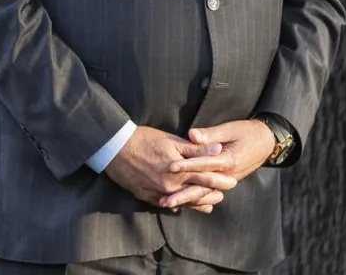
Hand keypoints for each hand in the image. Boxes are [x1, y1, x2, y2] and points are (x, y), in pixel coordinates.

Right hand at [101, 126, 237, 213]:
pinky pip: (168, 205)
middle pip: (199, 194)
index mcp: (180, 172)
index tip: (233, 179)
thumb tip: (218, 149)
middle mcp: (172, 187)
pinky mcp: (147, 197)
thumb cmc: (143, 140)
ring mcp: (159, 194)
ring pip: (185, 203)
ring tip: (211, 202)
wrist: (113, 149)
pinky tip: (184, 204)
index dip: (221, 179)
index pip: (208, 178)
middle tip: (226, 192)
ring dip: (199, 202)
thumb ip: (196, 148)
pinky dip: (179, 205)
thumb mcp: (171, 140)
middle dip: (214, 193)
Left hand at [163, 120, 276, 209]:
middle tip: (164, 200)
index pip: (204, 164)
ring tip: (166, 205)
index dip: (187, 166)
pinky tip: (180, 205)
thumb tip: (191, 134)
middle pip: (202, 187)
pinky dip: (195, 200)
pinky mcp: (225, 183)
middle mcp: (228, 175)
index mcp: (229, 160)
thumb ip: (210, 134)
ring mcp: (227, 181)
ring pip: (204, 194)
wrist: (266, 143)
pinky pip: (208, 193)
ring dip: (186, 200)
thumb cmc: (247, 132)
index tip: (170, 167)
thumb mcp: (230, 129)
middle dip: (183, 194)